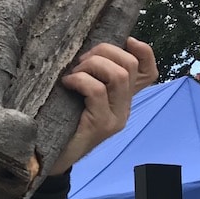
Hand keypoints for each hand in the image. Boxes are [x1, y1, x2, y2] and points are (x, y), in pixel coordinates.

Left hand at [49, 37, 157, 175]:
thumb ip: (92, 77)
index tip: (126, 40)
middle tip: (81, 61)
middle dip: (104, 52)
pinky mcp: (101, 125)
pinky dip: (80, 80)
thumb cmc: (62, 122)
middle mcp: (124, 108)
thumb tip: (89, 50)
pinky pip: (97, 91)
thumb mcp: (80, 95)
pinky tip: (67, 84)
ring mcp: (115, 118)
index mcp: (123, 99)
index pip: (149, 72)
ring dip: (93, 65)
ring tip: (73, 73)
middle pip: (130, 66)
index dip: (144, 51)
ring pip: (118, 75)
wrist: (50, 158)